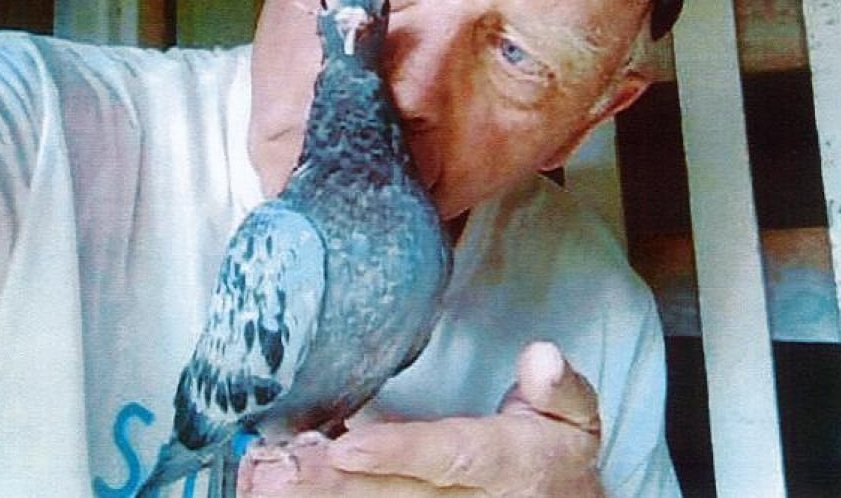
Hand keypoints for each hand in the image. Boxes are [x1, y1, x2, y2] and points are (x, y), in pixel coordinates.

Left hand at [237, 341, 603, 496]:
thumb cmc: (557, 460)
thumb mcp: (577, 420)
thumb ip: (561, 390)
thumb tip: (542, 356)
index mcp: (505, 464)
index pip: (447, 456)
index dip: (398, 452)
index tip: (347, 444)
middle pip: (393, 495)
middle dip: (330, 485)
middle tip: (275, 467)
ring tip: (262, 481)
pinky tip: (279, 492)